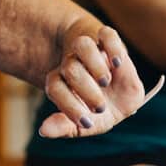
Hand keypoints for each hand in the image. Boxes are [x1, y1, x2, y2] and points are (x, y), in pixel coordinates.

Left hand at [38, 25, 164, 137]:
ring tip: (105, 82)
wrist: (122, 96)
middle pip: (70, 68)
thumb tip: (43, 130)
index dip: (68, 106)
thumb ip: (65, 127)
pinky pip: (107, 35)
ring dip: (94, 64)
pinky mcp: (109, 41)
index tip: (87, 123)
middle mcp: (73, 63)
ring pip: (83, 45)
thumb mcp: (85, 124)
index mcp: (61, 82)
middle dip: (86, 90)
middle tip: (100, 107)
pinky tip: (118, 64)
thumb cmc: (99, 112)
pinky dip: (113, 47)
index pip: (54, 87)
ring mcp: (91, 50)